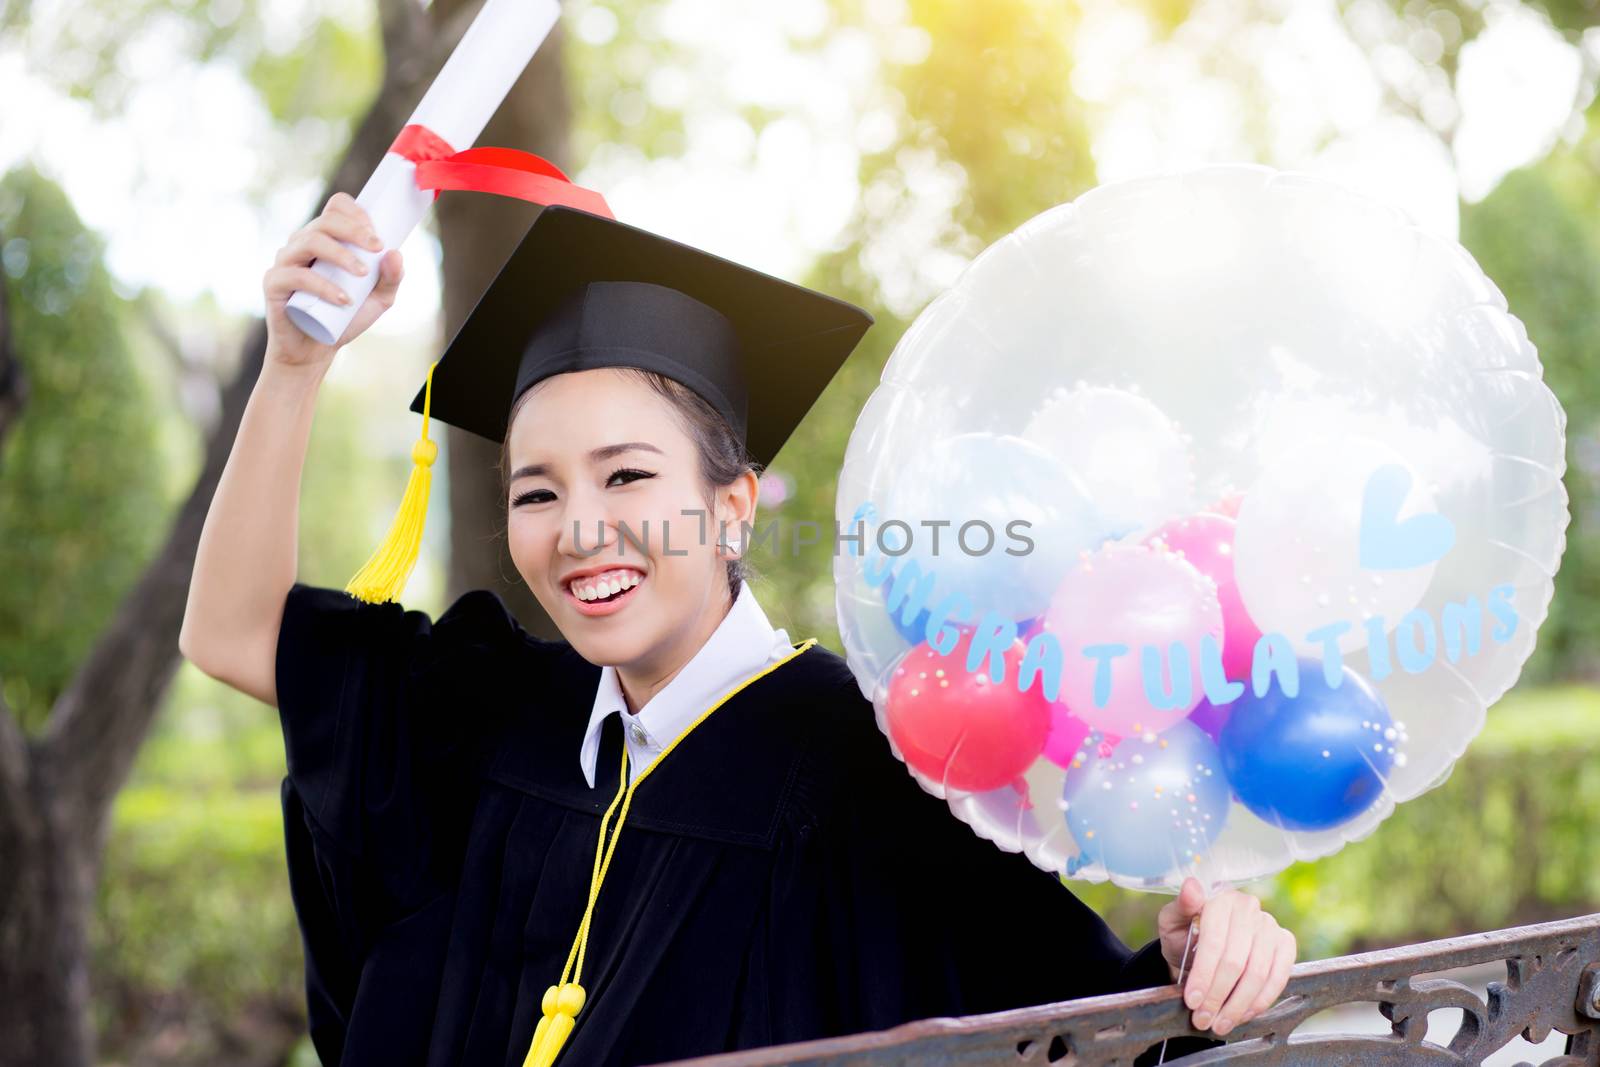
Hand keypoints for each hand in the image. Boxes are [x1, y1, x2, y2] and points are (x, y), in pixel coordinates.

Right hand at [262, 192, 403, 369]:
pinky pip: (295, 276)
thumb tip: (395, 253)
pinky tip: (343, 299)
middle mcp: (303, 243)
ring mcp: (286, 260)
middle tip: (377, 247)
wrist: (316, 350)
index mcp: (326, 238)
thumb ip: (391, 278)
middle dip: (354, 230)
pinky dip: (322, 286)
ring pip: (310, 241)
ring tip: (362, 274)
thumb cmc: (346, 318)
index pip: (336, 208)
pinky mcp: (274, 283)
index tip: (378, 235)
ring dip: (340, 255)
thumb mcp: (379, 299)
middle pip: (325, 220)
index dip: (356, 213)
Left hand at [1156, 877, 1294, 1035]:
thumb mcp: (1173, 921)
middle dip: (1217, 996)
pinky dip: (1261, 1001)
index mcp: (1220, 899)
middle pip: (1236, 962)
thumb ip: (1181, 907)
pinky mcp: (1285, 943)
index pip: (1214, 942)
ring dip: (1238, 1004)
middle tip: (1203, 1019)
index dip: (1203, 975)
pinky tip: (1243, 1014)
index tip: (1191, 1001)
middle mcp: (1249, 908)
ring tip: (1220, 1023)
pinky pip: (1279, 977)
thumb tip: (1191, 886)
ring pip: (1258, 974)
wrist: (1202, 945)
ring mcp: (1270, 925)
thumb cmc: (1185, 933)